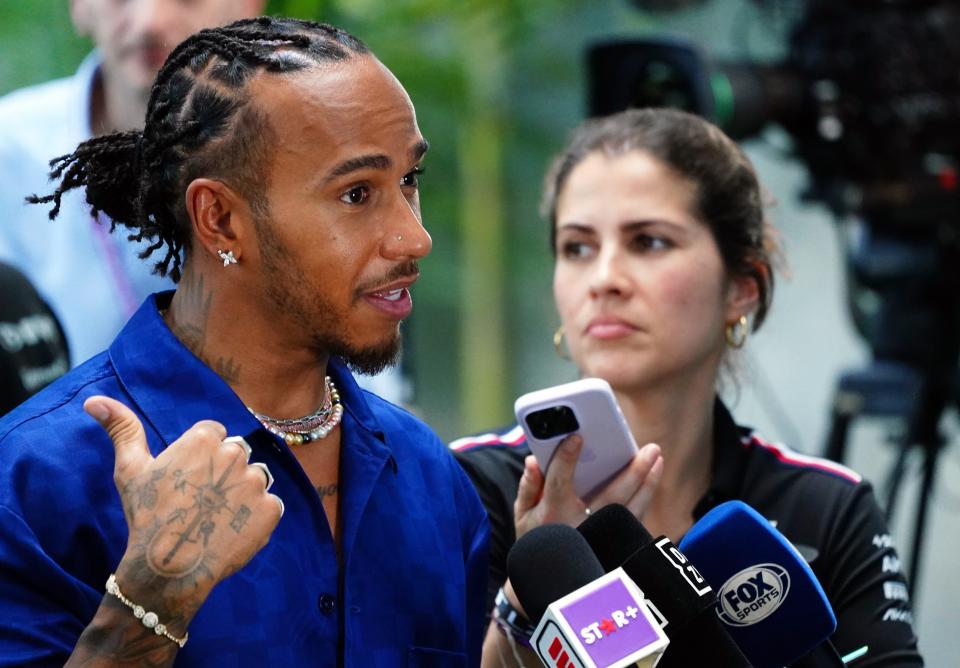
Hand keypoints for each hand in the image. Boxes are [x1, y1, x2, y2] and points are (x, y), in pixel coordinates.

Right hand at [84, 395, 283, 625]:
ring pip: (255, 479)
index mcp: (205, 438)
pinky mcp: (271, 509)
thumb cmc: (147, 516)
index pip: (215, 435)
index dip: (201, 459)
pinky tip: (232, 530)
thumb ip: (123, 430)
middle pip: (236, 456)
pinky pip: (270, 505)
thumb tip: (93, 401)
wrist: (168, 568)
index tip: (187, 481)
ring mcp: (256, 482)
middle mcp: (235, 454)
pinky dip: (256, 518)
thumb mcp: (131, 470)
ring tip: (216, 516)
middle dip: (222, 474)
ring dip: (241, 494)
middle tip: (199, 502)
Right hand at [514, 435, 661, 539]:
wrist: (550, 583)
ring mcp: (601, 539)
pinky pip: (634, 520)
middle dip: (632, 472)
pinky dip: (644, 498)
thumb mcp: (523, 516)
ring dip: (647, 484)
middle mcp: (580, 527)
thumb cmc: (536, 540)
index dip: (565, 459)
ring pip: (630, 510)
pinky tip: (651, 479)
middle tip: (650, 449)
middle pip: (610, 497)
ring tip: (657, 459)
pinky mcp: (615, 546)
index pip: (558, 482)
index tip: (576, 437)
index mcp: (552, 515)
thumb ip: (528, 486)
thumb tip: (533, 460)